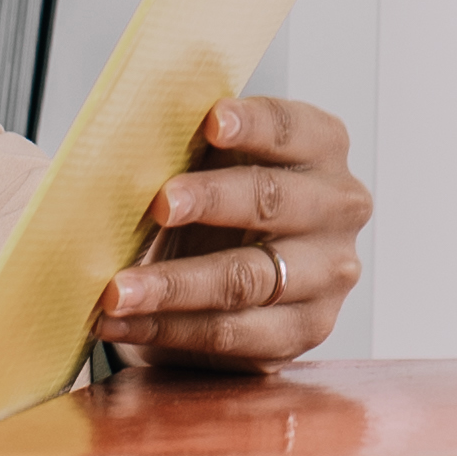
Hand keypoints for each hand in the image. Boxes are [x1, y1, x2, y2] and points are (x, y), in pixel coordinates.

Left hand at [95, 96, 369, 370]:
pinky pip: (230, 333)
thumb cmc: (214, 203)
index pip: (291, 128)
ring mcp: (328, 274)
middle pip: (272, 201)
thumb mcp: (210, 163)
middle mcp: (339, 207)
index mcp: (322, 147)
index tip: (211, 122)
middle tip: (158, 205)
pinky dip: (168, 329)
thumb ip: (186, 146)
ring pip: (246, 279)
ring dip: (174, 285)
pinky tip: (122, 321)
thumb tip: (119, 144)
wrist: (224, 277)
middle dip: (209, 201)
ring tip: (117, 290)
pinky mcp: (305, 330)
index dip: (253, 125)